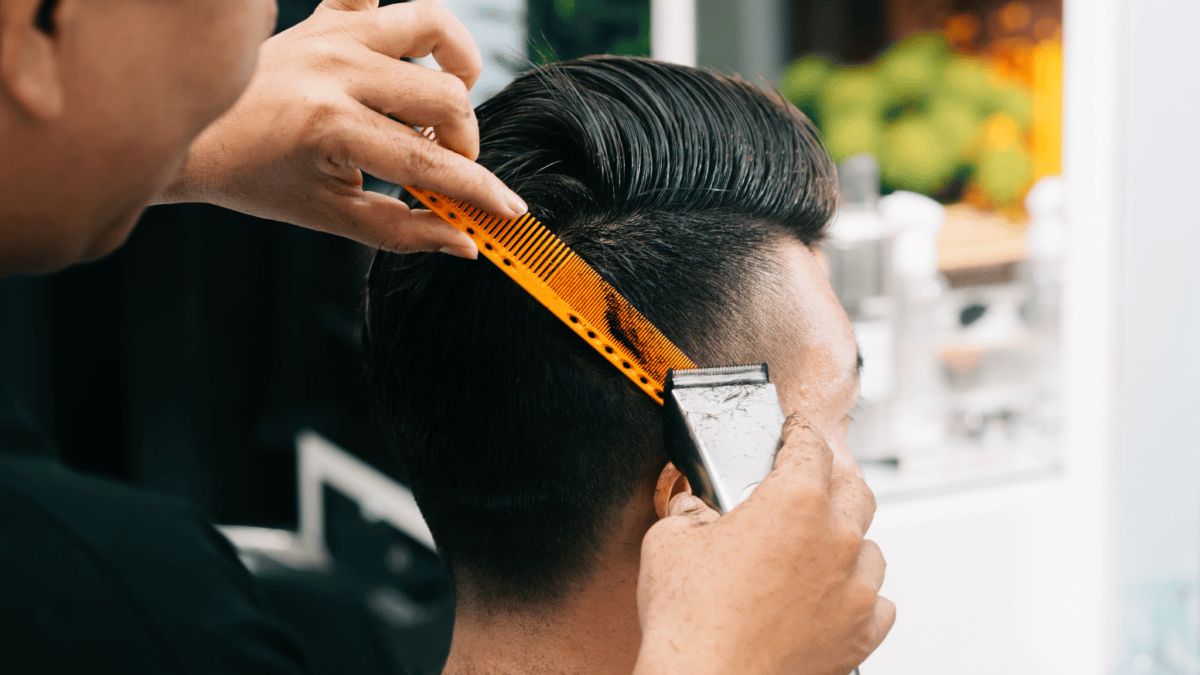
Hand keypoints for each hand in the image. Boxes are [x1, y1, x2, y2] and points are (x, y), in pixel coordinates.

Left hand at [156, 0, 525, 257]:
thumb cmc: (257, 180)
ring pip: (430, 23)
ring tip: (441, 101)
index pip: (428, 162)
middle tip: (445, 164)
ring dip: (455, 64)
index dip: (478, 190)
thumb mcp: (330, 217)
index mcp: (331, 125)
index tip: (510, 209)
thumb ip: (404, 232)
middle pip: (445, 95)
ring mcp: (331, 34)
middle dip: (463, 141)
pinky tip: (404, 41)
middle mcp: (336, 70)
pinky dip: (393, 8)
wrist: (192, 137)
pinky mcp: (325, 15)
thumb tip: (466, 242)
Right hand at [635, 418, 894, 674]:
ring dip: (845, 541)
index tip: (795, 431)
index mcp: (794, 500)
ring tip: (815, 549)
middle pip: (855, 489)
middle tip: (808, 482)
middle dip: (831, 479)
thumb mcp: (668, 541)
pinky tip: (831, 597)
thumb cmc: (690, 620)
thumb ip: (690, 511)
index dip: (799, 431)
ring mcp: (855, 589)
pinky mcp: (861, 634)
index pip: (811, 444)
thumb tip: (695, 509)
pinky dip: (857, 595)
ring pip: (869, 547)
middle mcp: (835, 538)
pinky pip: (877, 602)